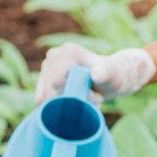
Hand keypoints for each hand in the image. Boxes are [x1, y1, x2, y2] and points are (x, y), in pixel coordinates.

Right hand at [38, 41, 156, 100]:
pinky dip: (57, 105)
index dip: (73, 93)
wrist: (111, 77)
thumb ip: (104, 74)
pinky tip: (73, 101)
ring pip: (46, 96)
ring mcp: (47, 66)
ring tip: (84, 99)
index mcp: (68, 51)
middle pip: (51, 89)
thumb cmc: (113, 75)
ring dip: (64, 104)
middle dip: (69, 100)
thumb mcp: (111, 75)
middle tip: (92, 99)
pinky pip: (43, 98)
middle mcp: (54, 55)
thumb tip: (96, 75)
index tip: (94, 95)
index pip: (57, 81)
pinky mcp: (44, 78)